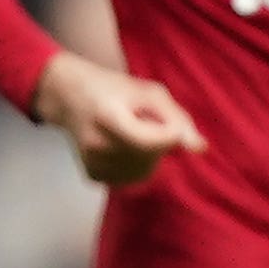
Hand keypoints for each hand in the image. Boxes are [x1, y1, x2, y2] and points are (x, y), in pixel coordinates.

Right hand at [32, 50, 204, 184]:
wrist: (68, 97)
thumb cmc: (113, 88)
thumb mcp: (149, 91)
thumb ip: (177, 118)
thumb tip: (200, 149)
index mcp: (108, 117)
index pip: (152, 142)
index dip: (171, 134)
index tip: (171, 122)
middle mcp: (97, 145)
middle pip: (151, 157)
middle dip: (159, 142)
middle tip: (146, 122)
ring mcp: (92, 163)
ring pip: (144, 171)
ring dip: (150, 155)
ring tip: (135, 134)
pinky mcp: (92, 176)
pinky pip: (130, 178)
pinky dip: (135, 165)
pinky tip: (123, 146)